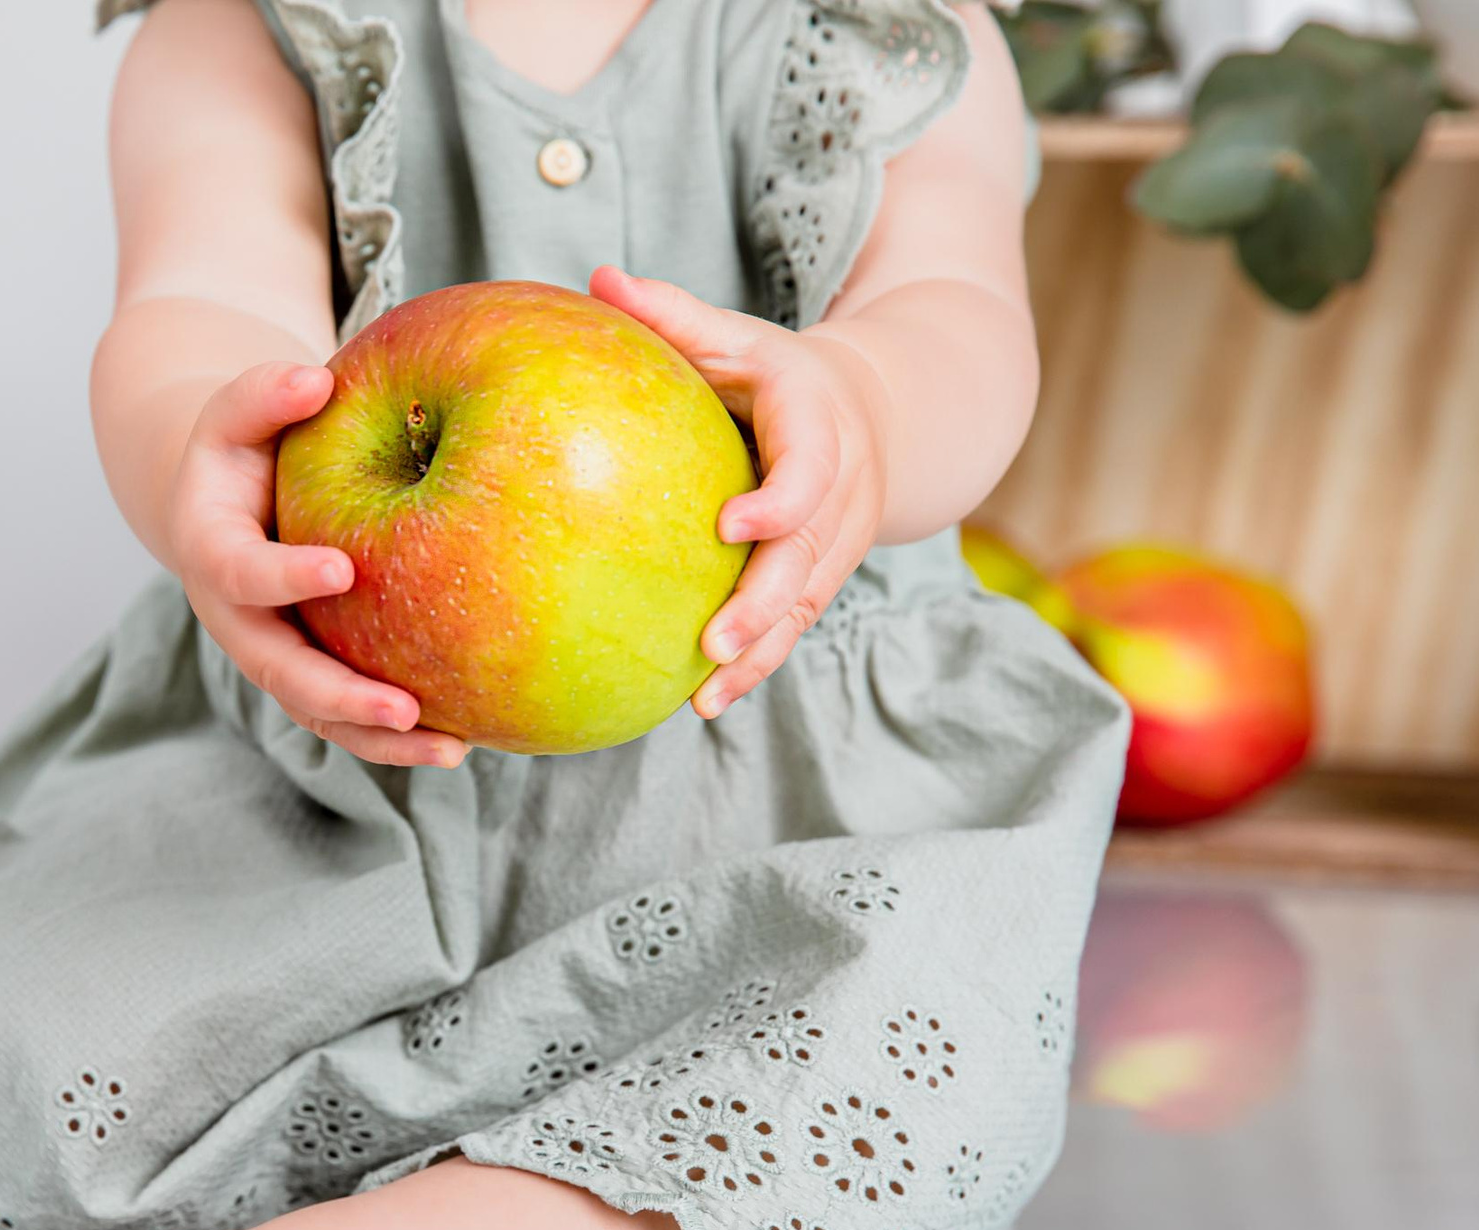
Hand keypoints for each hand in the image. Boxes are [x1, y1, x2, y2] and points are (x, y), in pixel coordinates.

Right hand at [166, 362, 468, 767]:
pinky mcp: (311, 675)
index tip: (343, 569)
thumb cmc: (240, 451)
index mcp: (211, 553)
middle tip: (401, 706)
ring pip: (320, 714)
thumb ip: (263, 393)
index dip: (285, 576)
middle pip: (281, 674)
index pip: (241, 572)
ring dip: (381, 738)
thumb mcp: (235, 412)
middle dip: (341, 696)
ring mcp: (274, 656)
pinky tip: (463, 739)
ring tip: (452, 747)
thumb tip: (316, 380)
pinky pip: (351, 717)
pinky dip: (399, 736)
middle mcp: (237, 621)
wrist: (221, 504)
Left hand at [589, 266, 892, 717]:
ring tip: (706, 695)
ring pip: (805, 606)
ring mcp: (837, 542)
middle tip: (713, 642)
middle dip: (765, 604)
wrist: (879, 412)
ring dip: (760, 653)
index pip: (809, 468)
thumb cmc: (782, 374)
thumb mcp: (740, 336)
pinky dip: (756, 666)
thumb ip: (675, 314)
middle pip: (809, 557)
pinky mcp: (822, 577)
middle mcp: (838, 492)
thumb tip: (599, 279)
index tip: (731, 526)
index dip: (779, 501)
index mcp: (819, 425)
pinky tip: (705, 702)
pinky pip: (794, 628)